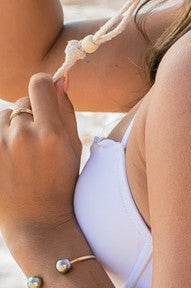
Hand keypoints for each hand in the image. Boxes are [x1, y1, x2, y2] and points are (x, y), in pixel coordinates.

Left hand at [0, 73, 81, 240]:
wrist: (36, 222)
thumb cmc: (61, 181)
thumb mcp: (73, 145)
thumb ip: (66, 108)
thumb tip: (60, 78)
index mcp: (49, 133)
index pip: (39, 84)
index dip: (44, 85)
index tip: (46, 95)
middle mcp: (22, 137)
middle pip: (22, 103)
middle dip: (31, 114)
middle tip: (38, 138)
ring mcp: (0, 148)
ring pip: (4, 117)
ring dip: (12, 127)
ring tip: (22, 152)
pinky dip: (2, 139)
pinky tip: (11, 158)